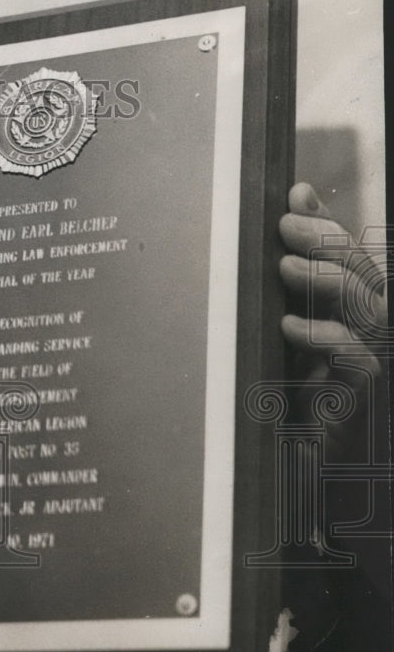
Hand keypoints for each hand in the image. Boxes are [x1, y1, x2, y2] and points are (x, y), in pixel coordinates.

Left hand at [278, 182, 385, 458]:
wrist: (291, 454)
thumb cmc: (288, 387)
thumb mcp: (280, 325)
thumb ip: (290, 271)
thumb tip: (295, 202)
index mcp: (348, 308)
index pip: (349, 254)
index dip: (328, 223)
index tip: (296, 197)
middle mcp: (367, 328)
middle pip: (365, 273)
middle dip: (328, 242)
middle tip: (286, 227)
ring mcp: (371, 357)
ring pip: (369, 307)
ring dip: (328, 280)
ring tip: (285, 266)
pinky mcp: (364, 393)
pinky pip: (358, 358)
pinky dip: (325, 336)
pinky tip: (291, 324)